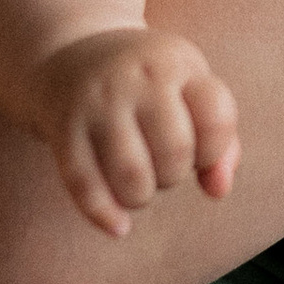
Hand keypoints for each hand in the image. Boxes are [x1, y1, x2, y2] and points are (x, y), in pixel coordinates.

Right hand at [31, 26, 240, 239]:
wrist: (67, 56)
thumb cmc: (146, 85)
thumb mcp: (188, 91)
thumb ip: (220, 141)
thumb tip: (219, 190)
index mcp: (174, 63)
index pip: (216, 120)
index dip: (214, 150)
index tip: (198, 147)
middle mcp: (135, 78)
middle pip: (175, 154)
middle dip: (174, 174)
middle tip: (159, 164)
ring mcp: (96, 103)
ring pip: (132, 177)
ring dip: (141, 197)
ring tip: (138, 184)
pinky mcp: (63, 128)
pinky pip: (85, 185)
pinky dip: (104, 215)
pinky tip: (119, 227)